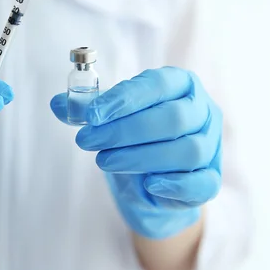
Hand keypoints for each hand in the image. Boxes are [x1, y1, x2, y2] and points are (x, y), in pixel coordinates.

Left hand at [51, 67, 221, 238]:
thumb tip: (58, 104)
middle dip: (125, 130)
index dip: (124, 99)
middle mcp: (202, 111)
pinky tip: (148, 184)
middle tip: (87, 141)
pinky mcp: (211, 179)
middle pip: (172, 118)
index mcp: (180, 85)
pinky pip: (203, 183)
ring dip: (140, 157)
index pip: (157, 85)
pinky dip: (176, 185)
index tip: (91, 115)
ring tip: (104, 161)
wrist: (153, 179)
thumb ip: (86, 110)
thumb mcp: (110, 117)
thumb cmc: (134, 136)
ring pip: (187, 150)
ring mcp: (211, 145)